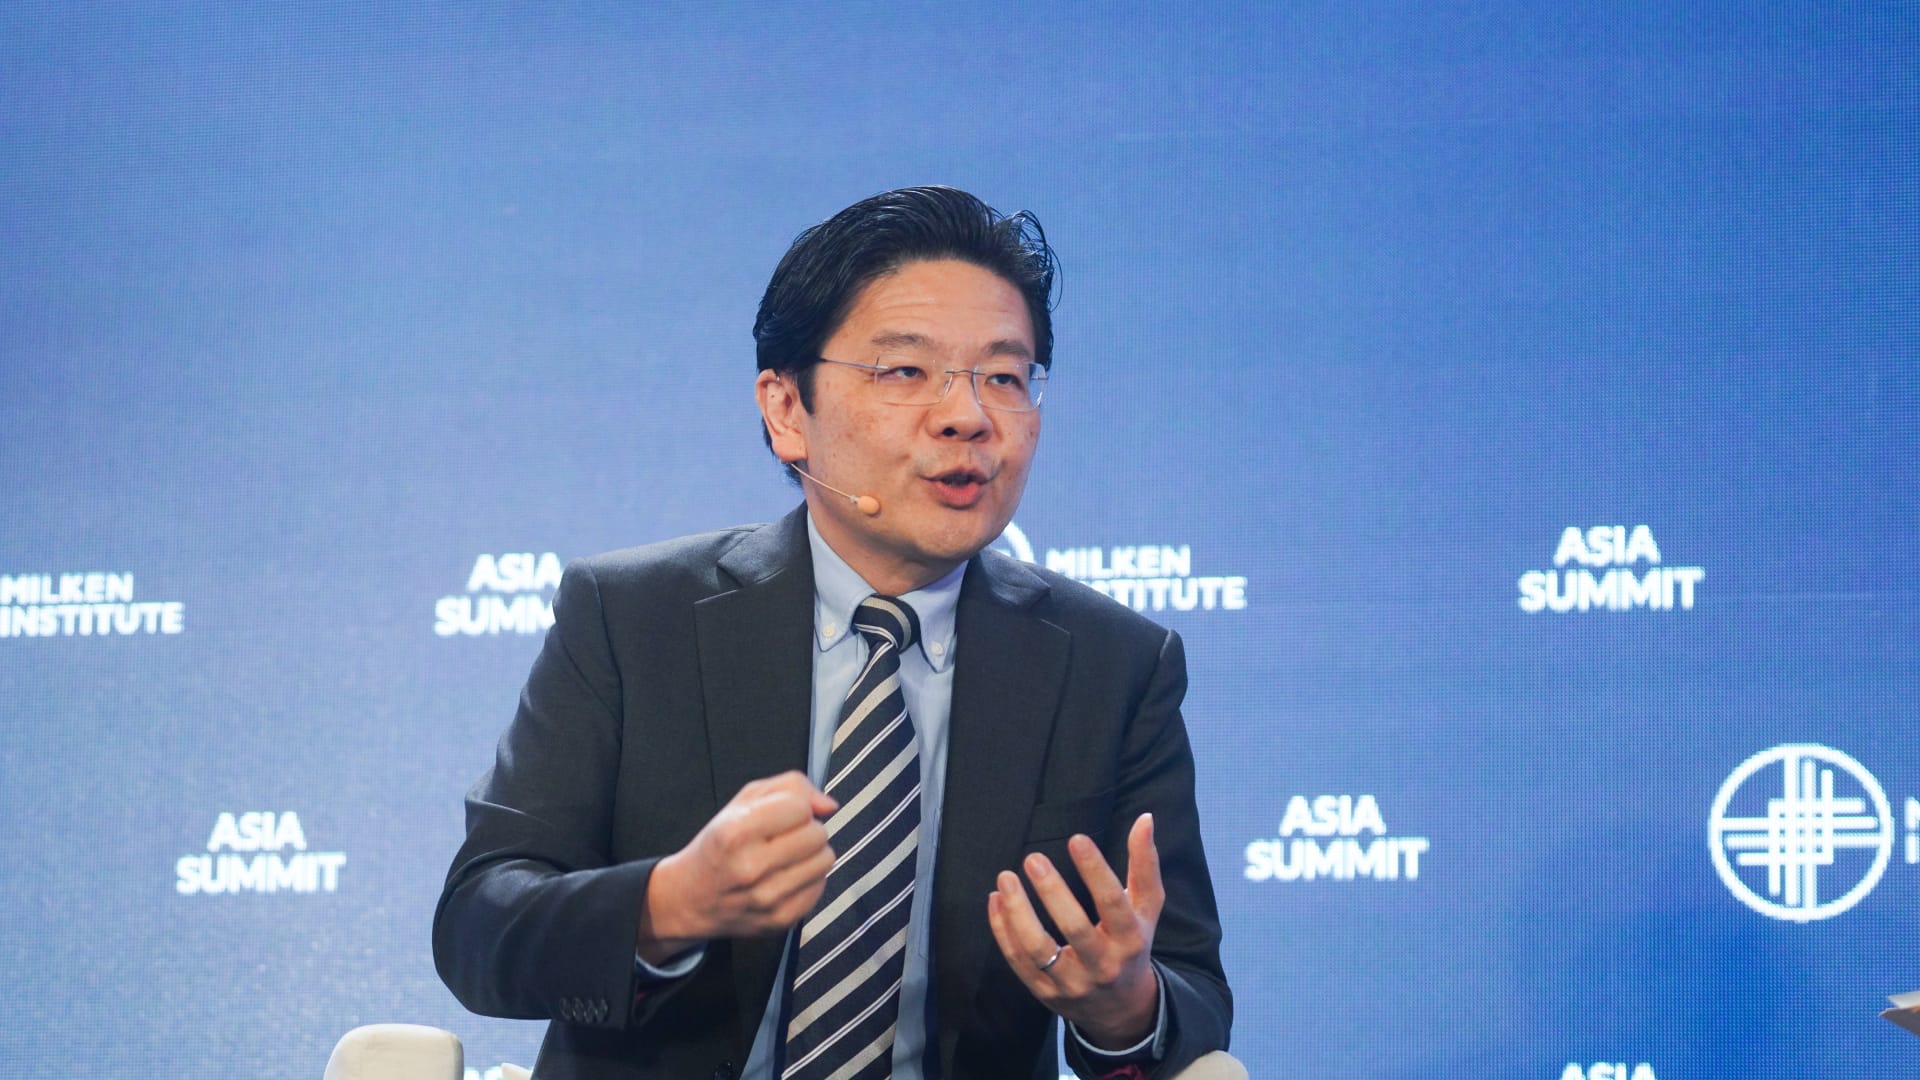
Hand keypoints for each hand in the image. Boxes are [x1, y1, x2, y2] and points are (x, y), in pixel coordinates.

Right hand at [637, 771, 836, 962]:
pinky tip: (785, 877)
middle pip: (817, 834)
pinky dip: (809, 878)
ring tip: (786, 856)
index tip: (781, 814)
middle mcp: (751, 868)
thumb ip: (789, 787)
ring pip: (825, 859)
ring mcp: (768, 898)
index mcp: (735, 833)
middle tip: (783, 837)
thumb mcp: (741, 802)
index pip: (799, 808)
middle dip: (806, 829)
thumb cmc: (718, 846)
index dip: (794, 806)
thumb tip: (829, 805)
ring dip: (811, 853)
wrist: (691, 898)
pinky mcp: (782, 919)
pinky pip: (821, 885)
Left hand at [986, 812, 1163, 1048]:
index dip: (1095, 871)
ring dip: (1018, 912)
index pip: (1114, 903)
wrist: (1120, 1009)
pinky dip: (1002, 930)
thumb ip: (1145, 864)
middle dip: (1052, 892)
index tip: (1076, 839)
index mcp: (1130, 941)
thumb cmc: (1131, 944)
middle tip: (1033, 858)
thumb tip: (1145, 818)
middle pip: (1074, 929)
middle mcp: (1102, 965)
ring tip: (1005, 878)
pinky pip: (1018, 961)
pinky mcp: (1044, 992)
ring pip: (1038, 949)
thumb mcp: (1146, 909)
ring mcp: (1070, 982)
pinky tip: (996, 899)